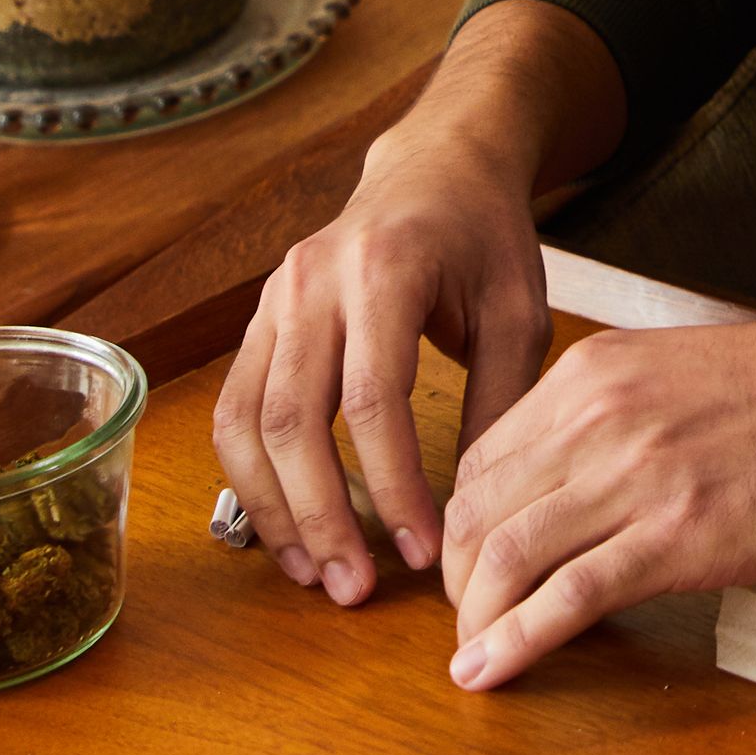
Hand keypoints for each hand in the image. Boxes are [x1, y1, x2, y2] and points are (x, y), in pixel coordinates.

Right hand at [213, 1, 622, 604]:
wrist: (436, 167)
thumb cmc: (485, 240)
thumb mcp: (519, 312)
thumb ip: (501, 403)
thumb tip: (481, 511)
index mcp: (385, 269)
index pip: (373, 397)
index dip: (393, 484)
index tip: (425, 550)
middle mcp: (313, 281)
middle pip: (293, 418)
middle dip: (322, 513)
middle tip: (356, 588)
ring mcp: (274, 298)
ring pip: (246, 421)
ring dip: (274, 508)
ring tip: (317, 574)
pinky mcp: (259, 321)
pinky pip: (236, 410)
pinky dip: (253, 479)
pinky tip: (289, 530)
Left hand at [439, 302, 755, 689]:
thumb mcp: (680, 376)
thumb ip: (615, 420)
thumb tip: (571, 484)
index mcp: (591, 375)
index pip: (479, 459)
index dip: (459, 527)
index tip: (467, 568)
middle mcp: (595, 418)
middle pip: (473, 512)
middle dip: (456, 582)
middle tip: (467, 623)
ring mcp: (635, 476)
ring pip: (503, 557)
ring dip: (474, 621)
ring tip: (473, 657)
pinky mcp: (678, 536)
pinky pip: (565, 599)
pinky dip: (513, 644)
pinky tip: (489, 672)